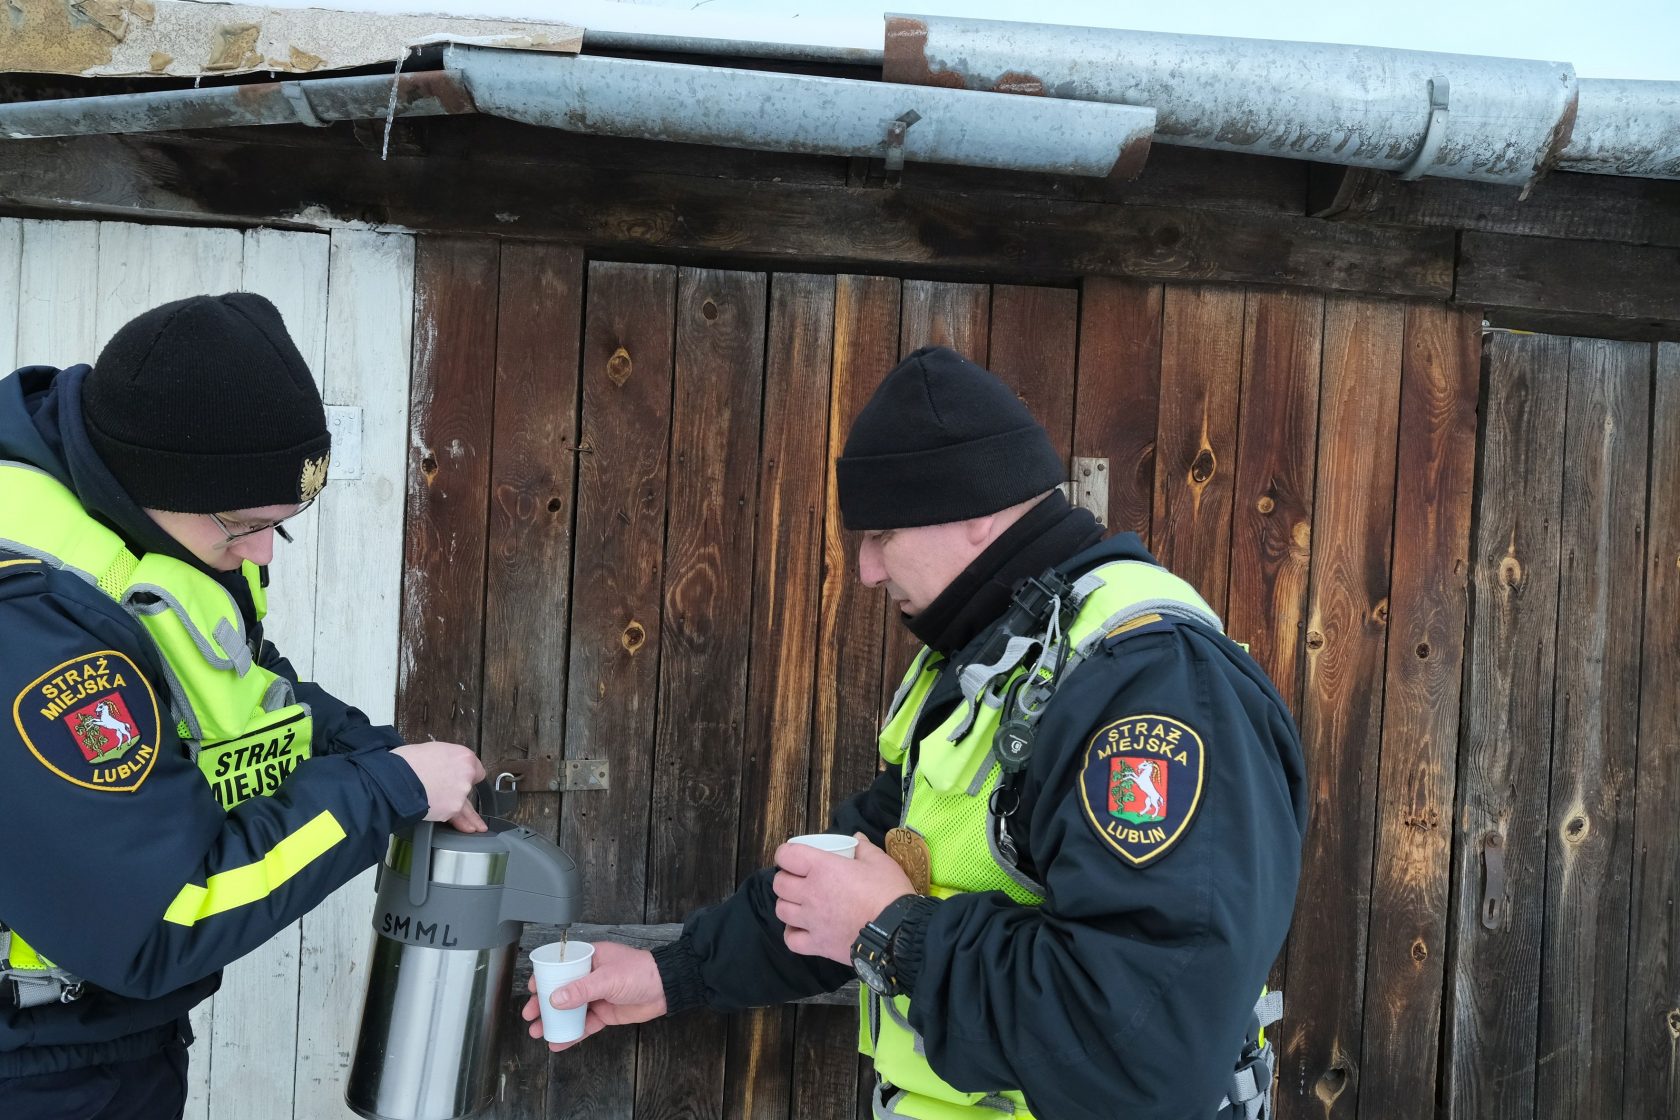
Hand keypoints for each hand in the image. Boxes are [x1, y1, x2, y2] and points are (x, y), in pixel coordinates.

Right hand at [391, 742, 487, 831]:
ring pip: (465, 807)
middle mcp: (466, 774)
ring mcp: (461, 793)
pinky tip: (461, 828)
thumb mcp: (431, 751)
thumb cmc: (407, 762)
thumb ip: (445, 761)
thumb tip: (443, 767)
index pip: (476, 770)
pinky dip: (455, 822)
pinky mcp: (452, 809)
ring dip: (466, 815)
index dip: (467, 776)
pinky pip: (454, 817)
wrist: (395, 778)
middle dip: (464, 796)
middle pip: (469, 789)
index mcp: (463, 757)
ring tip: (474, 826)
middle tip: (465, 806)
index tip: (463, 782)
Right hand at [520, 941, 666, 1050]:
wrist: (667, 989)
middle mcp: (591, 976)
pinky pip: (584, 1024)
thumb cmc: (642, 971)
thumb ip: (581, 989)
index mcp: (591, 958)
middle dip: (544, 1004)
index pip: (561, 966)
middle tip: (530, 1015)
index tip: (531, 989)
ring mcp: (598, 996)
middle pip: (562, 991)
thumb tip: (555, 998)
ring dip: (554, 1021)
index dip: (544, 978)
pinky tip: (559, 1041)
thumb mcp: (607, 978)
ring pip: (570, 1010)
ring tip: (538, 1031)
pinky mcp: (606, 1013)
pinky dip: (571, 1033)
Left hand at [772, 834, 913, 963]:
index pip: (787, 856)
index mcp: (822, 868)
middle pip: (779, 884)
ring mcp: (811, 921)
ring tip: (800, 903)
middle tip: (799, 879)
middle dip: (786, 878)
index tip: (793, 856)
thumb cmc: (888, 892)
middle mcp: (810, 893)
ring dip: (788, 904)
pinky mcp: (818, 945)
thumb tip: (857, 838)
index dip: (786, 854)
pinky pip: (791, 940)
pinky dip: (792, 934)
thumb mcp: (880, 861)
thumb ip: (864, 848)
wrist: (898, 931)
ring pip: (781, 911)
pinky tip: (802, 928)